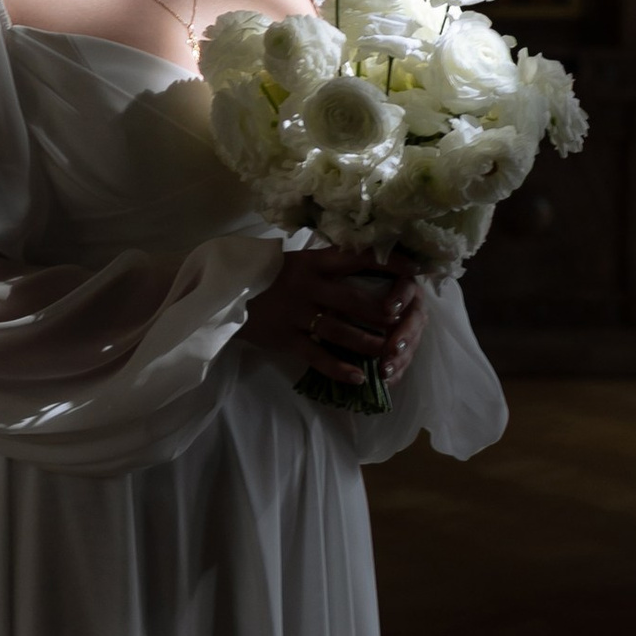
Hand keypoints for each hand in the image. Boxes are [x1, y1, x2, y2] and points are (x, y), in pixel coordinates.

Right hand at [250, 246, 425, 388]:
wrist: (222, 292)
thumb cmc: (264, 274)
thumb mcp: (295, 261)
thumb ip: (325, 264)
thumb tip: (365, 261)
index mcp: (312, 263)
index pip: (356, 258)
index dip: (387, 263)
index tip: (414, 269)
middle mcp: (307, 286)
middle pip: (353, 300)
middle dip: (382, 312)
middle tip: (403, 320)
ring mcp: (296, 314)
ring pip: (340, 331)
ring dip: (368, 343)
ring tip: (390, 353)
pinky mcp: (285, 338)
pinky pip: (317, 355)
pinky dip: (338, 368)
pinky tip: (358, 377)